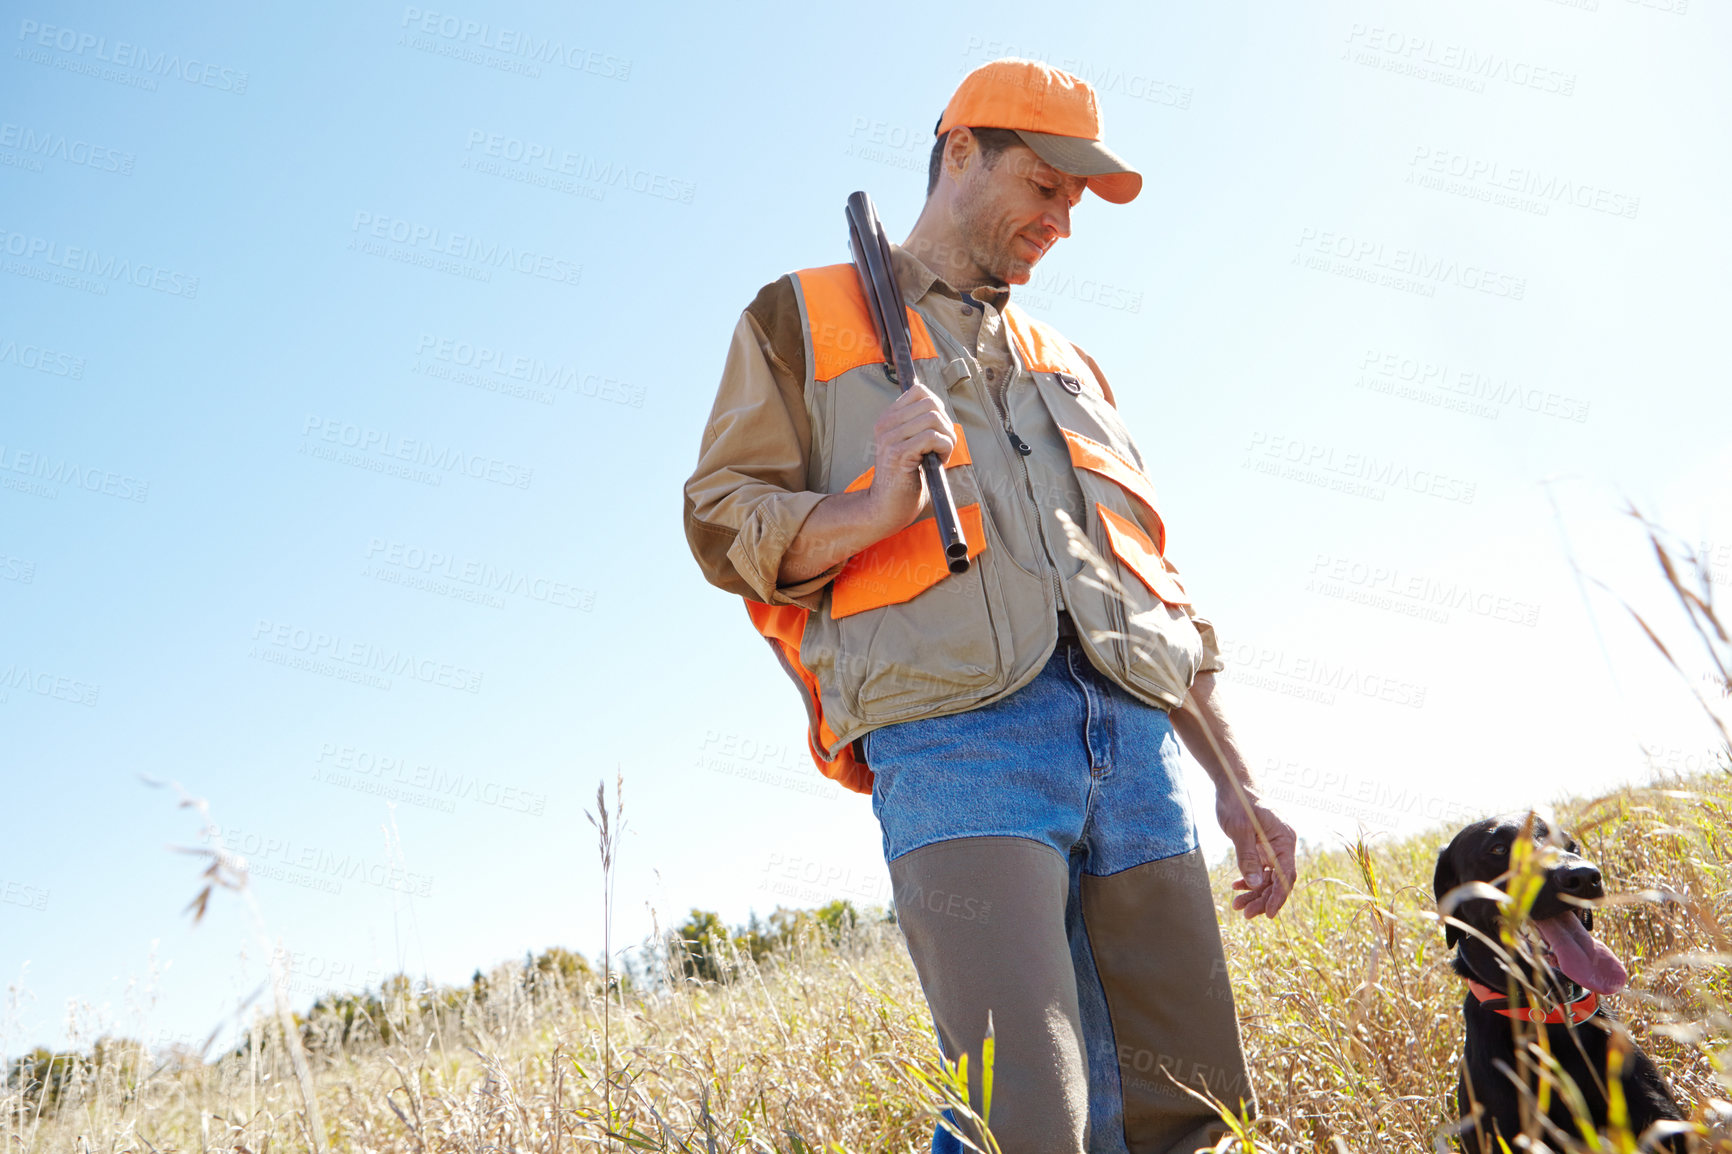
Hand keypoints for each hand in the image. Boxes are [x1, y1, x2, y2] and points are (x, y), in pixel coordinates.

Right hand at [865, 383, 954, 532]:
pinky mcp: (898, 453)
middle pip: (930, 403)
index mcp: (888, 419)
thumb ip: (920, 425)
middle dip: (946, 424)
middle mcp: (885, 424)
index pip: (920, 392)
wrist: (886, 508)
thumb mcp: (911, 445)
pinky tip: (939, 461)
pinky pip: (932, 437)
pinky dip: (944, 448)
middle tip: (943, 446)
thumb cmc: (904, 479)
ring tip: (941, 455)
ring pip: (933, 418)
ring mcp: (890, 438)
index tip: (937, 431)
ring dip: (947, 437)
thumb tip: (940, 409)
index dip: (938, 408)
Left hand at [1215, 790, 1296, 918]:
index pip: (1286, 875)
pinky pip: (1260, 869)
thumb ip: (1248, 857)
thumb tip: (1256, 884)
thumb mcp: (1240, 830)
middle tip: (1245, 914)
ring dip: (1254, 892)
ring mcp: (1273, 846)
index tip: (1268, 914)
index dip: (1278, 897)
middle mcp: (1282, 845)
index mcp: (1284, 840)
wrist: (1233, 784)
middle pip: (1277, 880)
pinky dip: (1249, 879)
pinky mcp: (1262, 846)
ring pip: (1268, 877)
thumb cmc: (1238, 802)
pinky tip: (1237, 887)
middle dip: (1262, 899)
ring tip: (1237, 905)